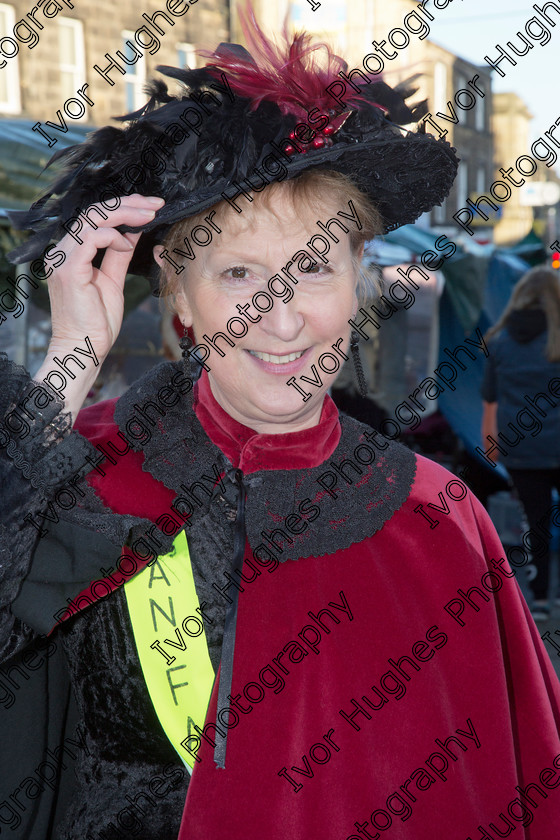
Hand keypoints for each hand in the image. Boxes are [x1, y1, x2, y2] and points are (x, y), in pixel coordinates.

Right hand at [35, 194, 164, 421]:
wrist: (84, 348)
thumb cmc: (96, 322)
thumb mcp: (113, 280)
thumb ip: (119, 254)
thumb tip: (133, 231)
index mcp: (72, 253)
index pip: (95, 218)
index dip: (124, 207)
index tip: (150, 208)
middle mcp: (63, 252)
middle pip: (94, 212)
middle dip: (128, 204)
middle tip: (155, 204)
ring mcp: (63, 259)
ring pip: (92, 218)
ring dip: (124, 214)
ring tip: (149, 216)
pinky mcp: (69, 270)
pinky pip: (90, 238)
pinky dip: (112, 236)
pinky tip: (127, 243)